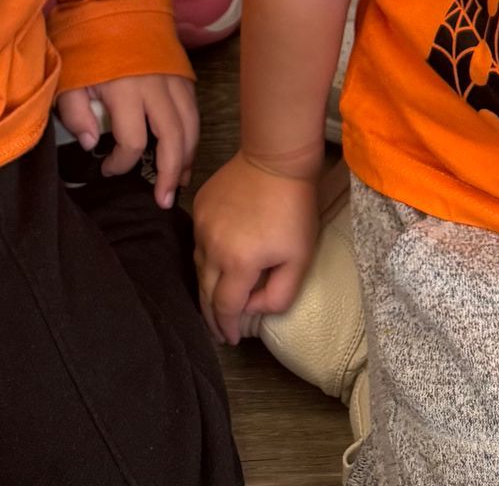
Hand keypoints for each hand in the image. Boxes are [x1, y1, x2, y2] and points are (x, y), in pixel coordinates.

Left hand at [57, 72, 197, 208]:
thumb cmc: (87, 40)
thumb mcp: (70, 75)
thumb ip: (76, 113)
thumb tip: (93, 145)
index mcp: (124, 89)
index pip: (131, 142)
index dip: (119, 163)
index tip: (106, 168)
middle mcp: (155, 86)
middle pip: (172, 139)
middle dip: (168, 174)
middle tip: (161, 201)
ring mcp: (173, 79)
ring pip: (190, 126)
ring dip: (186, 158)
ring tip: (177, 183)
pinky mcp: (183, 72)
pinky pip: (194, 110)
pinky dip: (193, 134)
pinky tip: (185, 151)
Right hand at [193, 149, 320, 343]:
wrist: (276, 158)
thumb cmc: (294, 210)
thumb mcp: (299, 260)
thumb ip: (277, 295)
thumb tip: (253, 307)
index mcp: (237, 263)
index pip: (224, 307)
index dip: (227, 327)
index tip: (232, 340)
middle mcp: (212, 246)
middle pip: (205, 292)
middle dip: (212, 316)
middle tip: (220, 331)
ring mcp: (202, 223)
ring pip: (199, 266)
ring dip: (207, 287)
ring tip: (217, 301)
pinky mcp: (199, 205)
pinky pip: (199, 241)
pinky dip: (206, 257)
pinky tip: (218, 263)